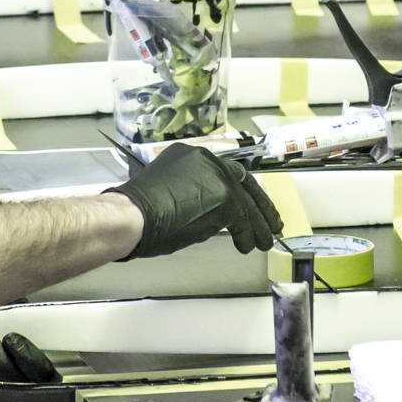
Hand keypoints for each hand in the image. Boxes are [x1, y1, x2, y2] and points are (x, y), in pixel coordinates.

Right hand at [108, 145, 283, 257]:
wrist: (131, 216)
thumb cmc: (137, 213)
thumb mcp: (167, 191)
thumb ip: (191, 194)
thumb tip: (210, 213)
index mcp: (191, 155)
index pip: (226, 172)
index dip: (241, 191)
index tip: (251, 204)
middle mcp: (207, 159)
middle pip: (244, 183)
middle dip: (260, 206)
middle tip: (271, 222)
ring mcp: (217, 177)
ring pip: (247, 203)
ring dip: (257, 225)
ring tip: (263, 241)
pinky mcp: (225, 197)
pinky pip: (243, 220)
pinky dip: (247, 235)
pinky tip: (245, 246)